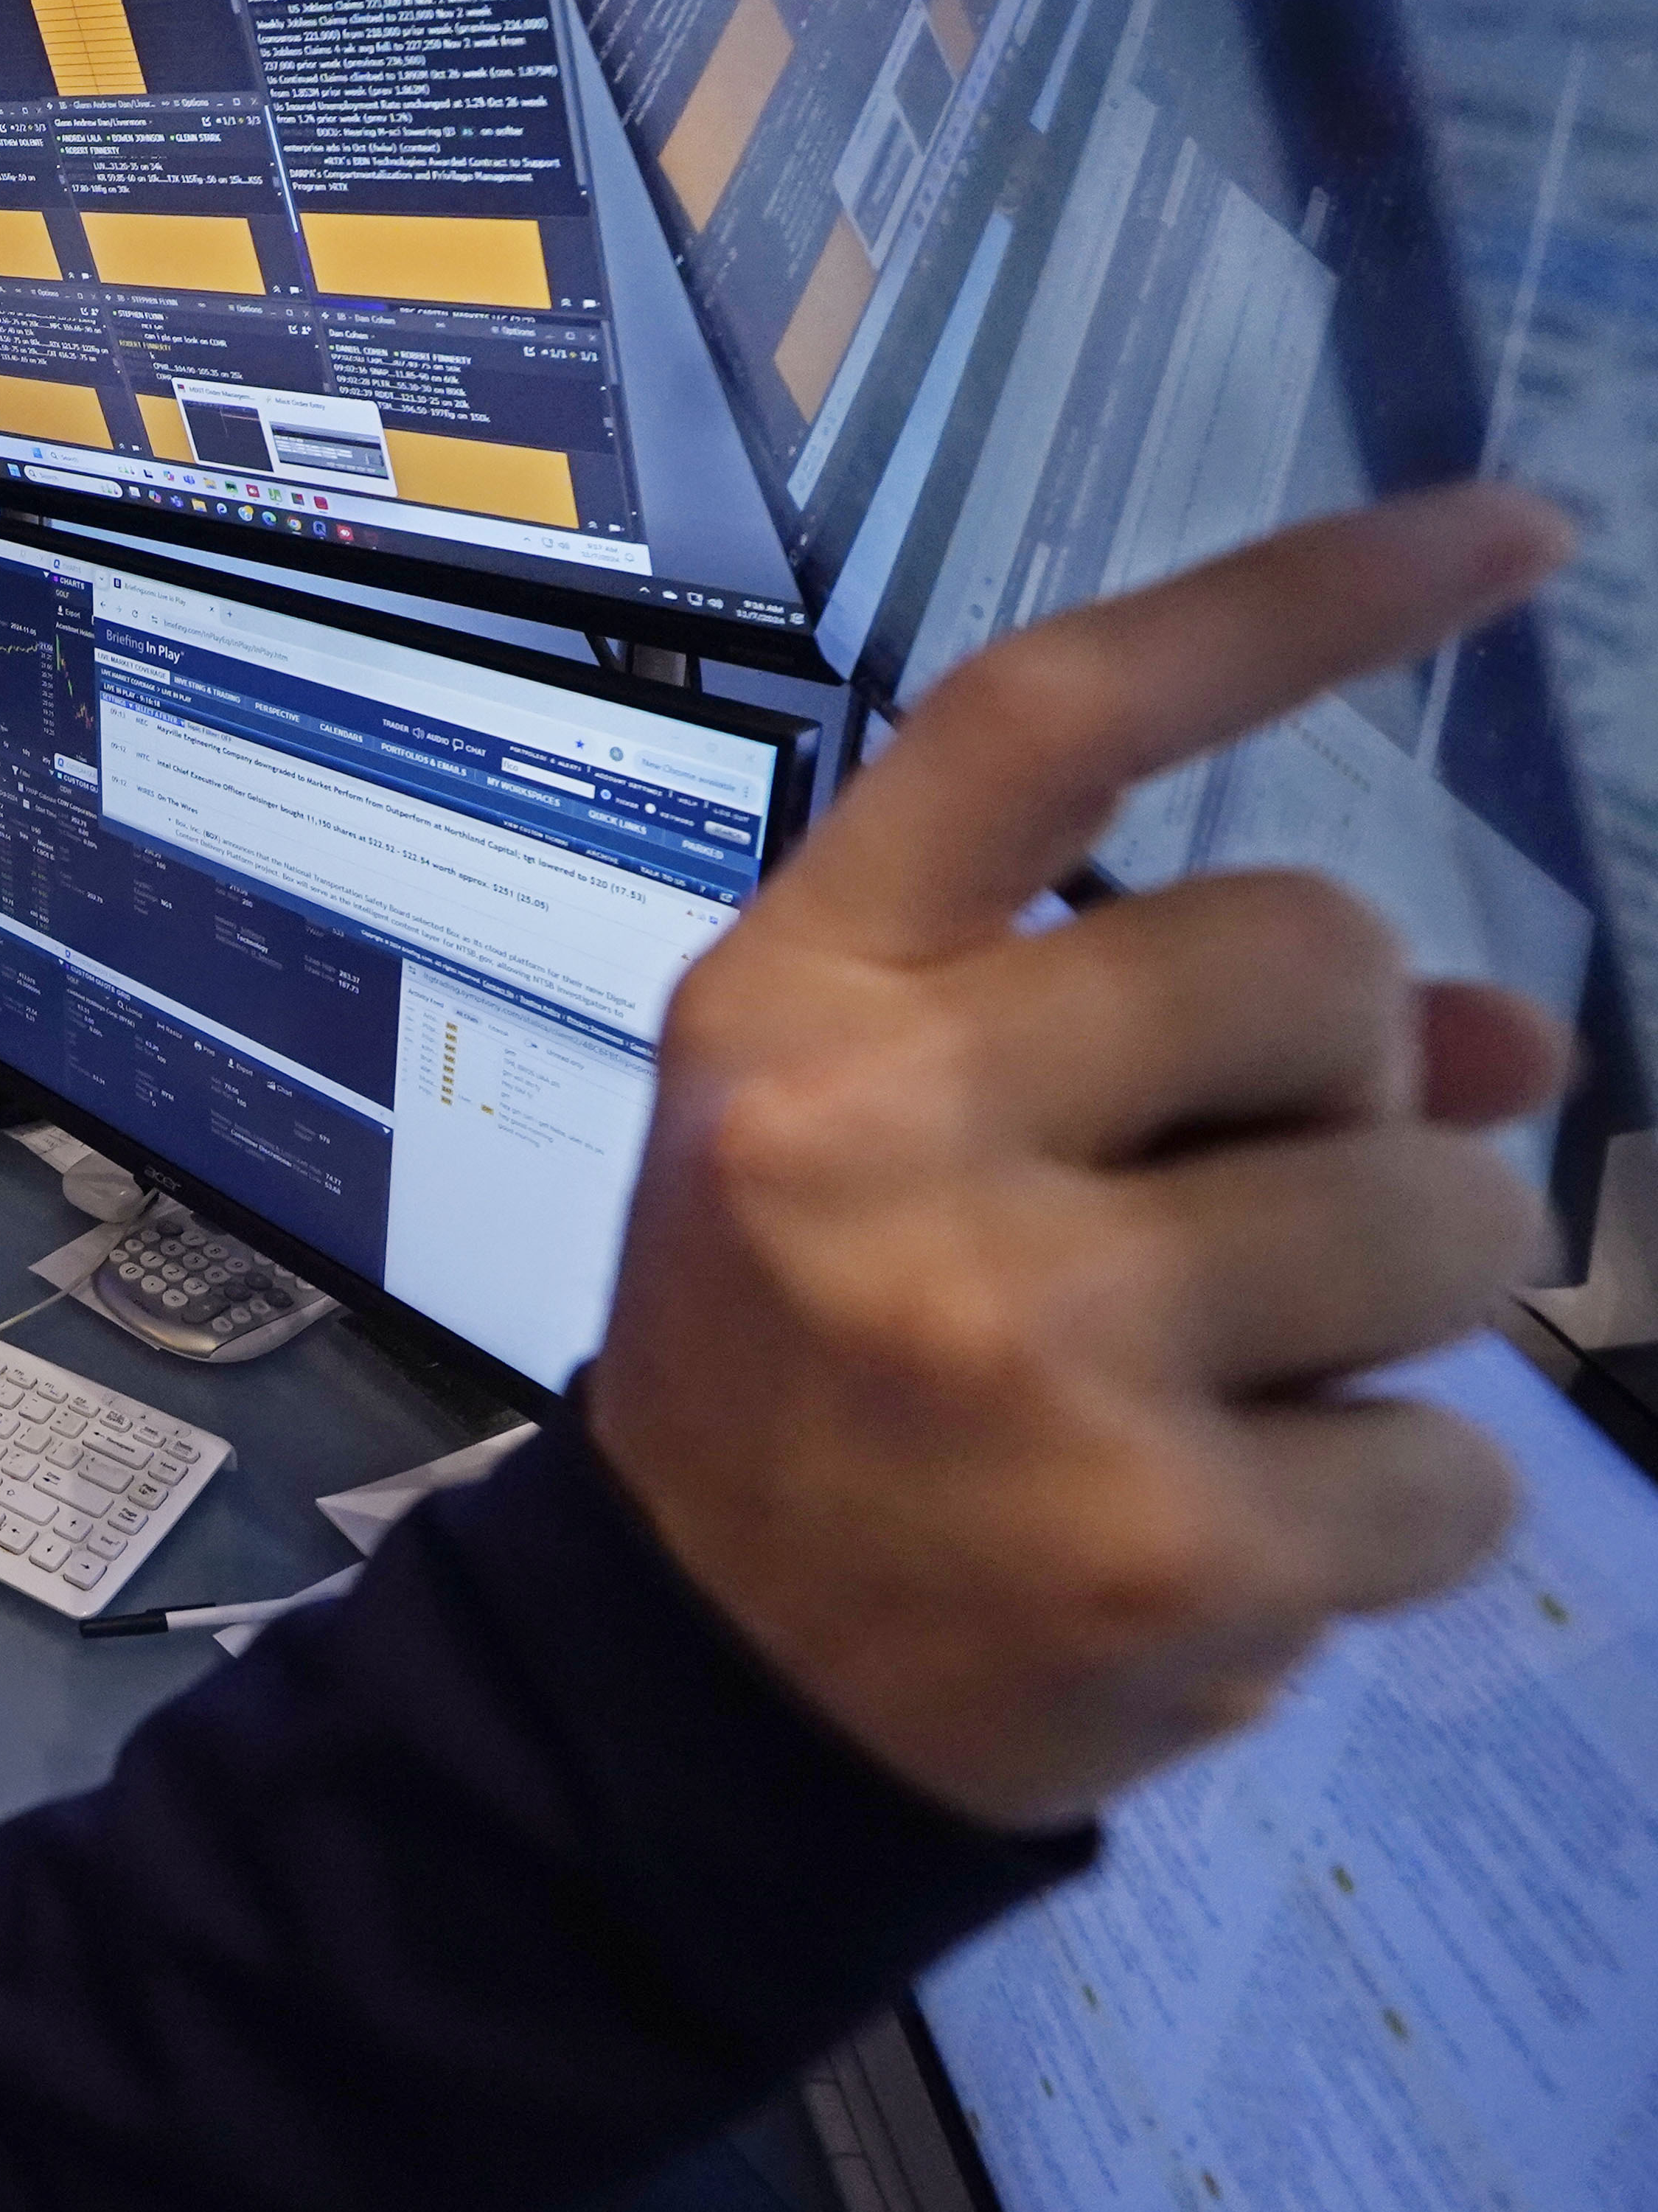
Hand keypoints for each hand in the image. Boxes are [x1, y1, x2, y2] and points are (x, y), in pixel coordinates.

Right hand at [591, 484, 1573, 1833]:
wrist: (693, 1681)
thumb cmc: (802, 1365)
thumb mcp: (899, 1145)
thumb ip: (1166, 1046)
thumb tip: (1516, 1036)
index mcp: (794, 1003)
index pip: (1049, 721)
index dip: (1297, 601)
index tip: (1518, 530)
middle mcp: (879, 1134)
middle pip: (1320, 961)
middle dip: (1363, 1082)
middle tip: (1247, 1204)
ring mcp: (1022, 1343)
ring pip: (1449, 1213)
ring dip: (1410, 1303)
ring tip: (1250, 1386)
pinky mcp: (1160, 1548)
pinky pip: (1461, 1467)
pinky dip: (1400, 1510)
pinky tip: (1243, 1540)